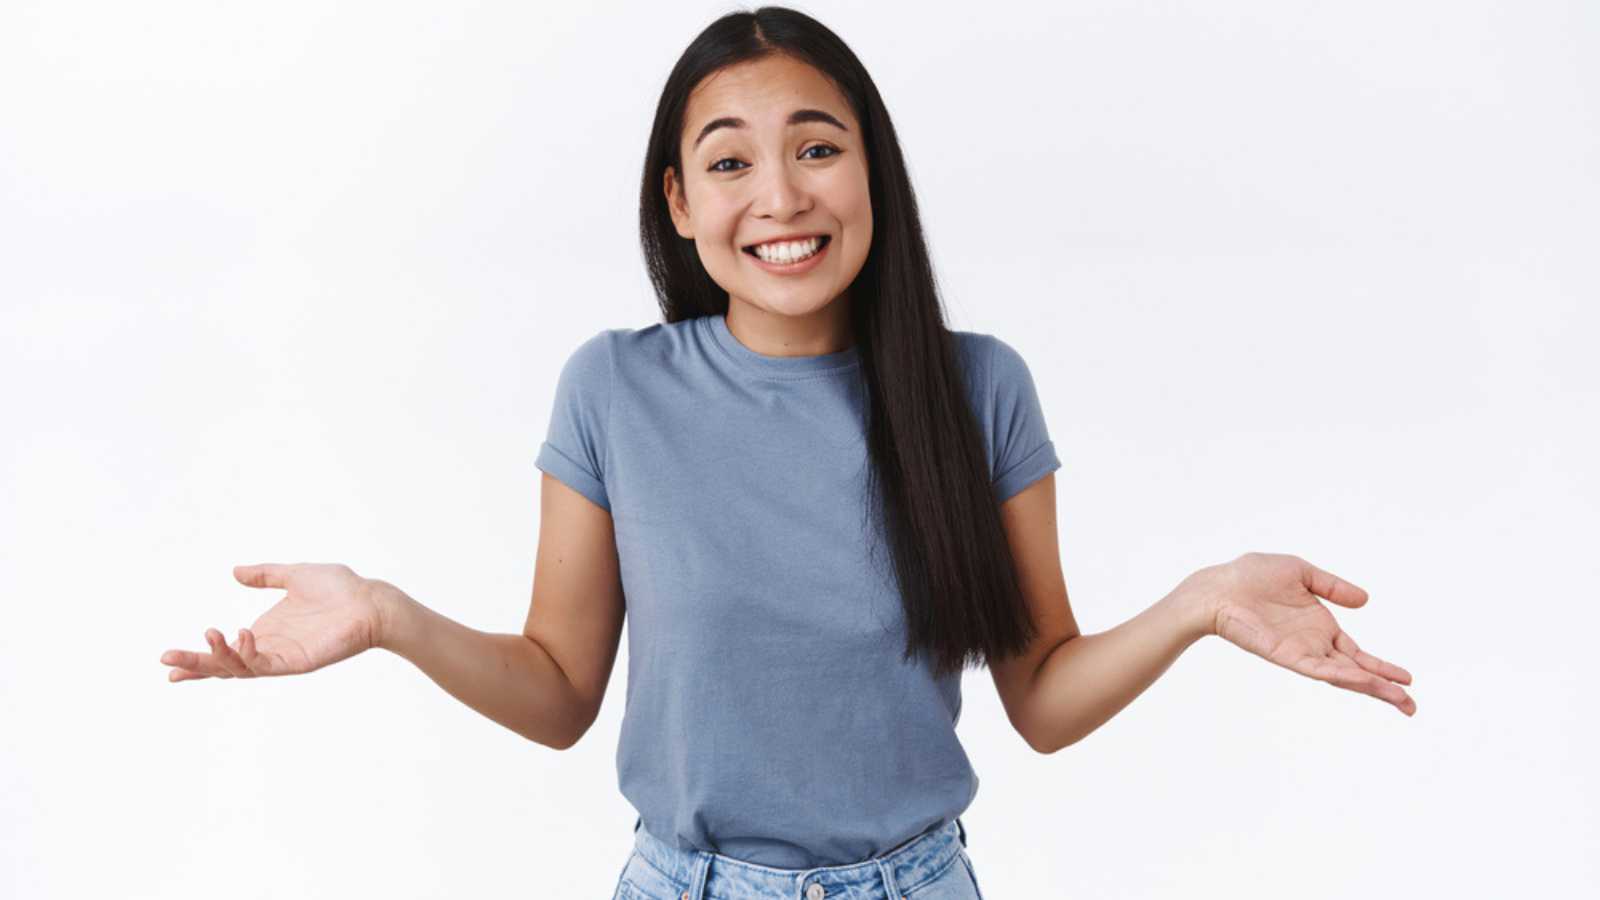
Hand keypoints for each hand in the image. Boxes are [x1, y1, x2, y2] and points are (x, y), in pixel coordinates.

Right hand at [159, 562, 387, 681]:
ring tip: (208, 635)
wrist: (370, 600)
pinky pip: (265, 665)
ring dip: (218, 658)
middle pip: (224, 666)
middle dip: (196, 664)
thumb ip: (265, 575)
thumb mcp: (294, 575)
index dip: (199, 656)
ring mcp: (283, 657)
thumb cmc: (340, 589)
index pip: (225, 650)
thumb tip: (235, 572)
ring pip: (240, 669)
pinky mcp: (298, 662)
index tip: (169, 661)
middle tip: (167, 661)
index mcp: (266, 632)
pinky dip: (248, 654)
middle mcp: (270, 648)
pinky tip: (241, 636)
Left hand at [1196, 552, 1415, 715]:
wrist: (1219, 585)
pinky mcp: (1286, 655)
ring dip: (1371, 687)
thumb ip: (1332, 587)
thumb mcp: (1301, 573)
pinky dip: (1342, 675)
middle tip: (1411, 707)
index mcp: (1320, 627)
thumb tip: (1365, 600)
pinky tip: (1364, 681)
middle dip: (1384, 689)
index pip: (1356, 654)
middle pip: (1356, 672)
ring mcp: (1301, 652)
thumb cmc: (1251, 576)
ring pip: (1342, 676)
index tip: (1408, 679)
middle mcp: (1314, 644)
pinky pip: (1319, 669)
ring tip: (1400, 700)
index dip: (1381, 667)